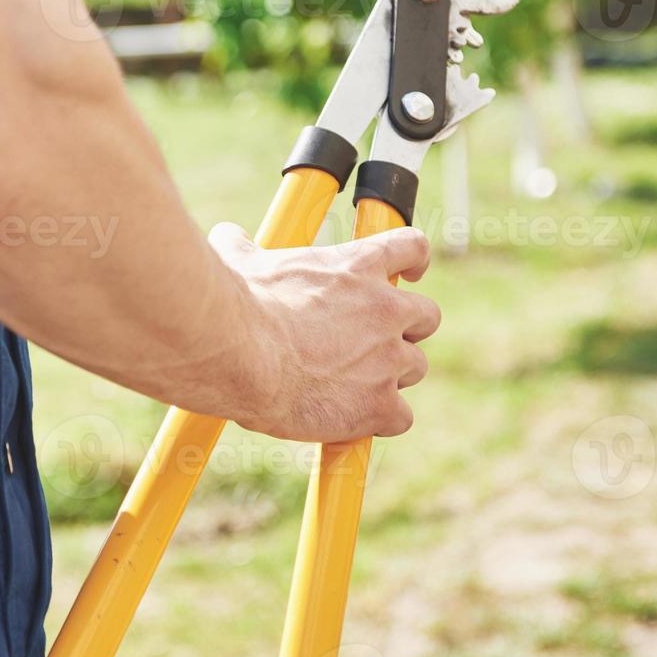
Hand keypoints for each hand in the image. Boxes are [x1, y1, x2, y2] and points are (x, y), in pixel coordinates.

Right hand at [210, 222, 439, 442]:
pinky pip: (401, 417)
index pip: (412, 247)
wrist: (240, 355)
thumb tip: (229, 237)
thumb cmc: (239, 304)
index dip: (414, 261)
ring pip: (415, 367)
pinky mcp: (380, 405)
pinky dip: (380, 420)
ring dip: (390, 375)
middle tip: (371, 342)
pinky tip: (351, 419)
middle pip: (427, 316)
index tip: (408, 273)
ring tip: (350, 384)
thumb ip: (247, 247)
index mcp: (359, 265)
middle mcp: (386, 309)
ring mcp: (388, 359)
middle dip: (405, 329)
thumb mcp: (243, 260)